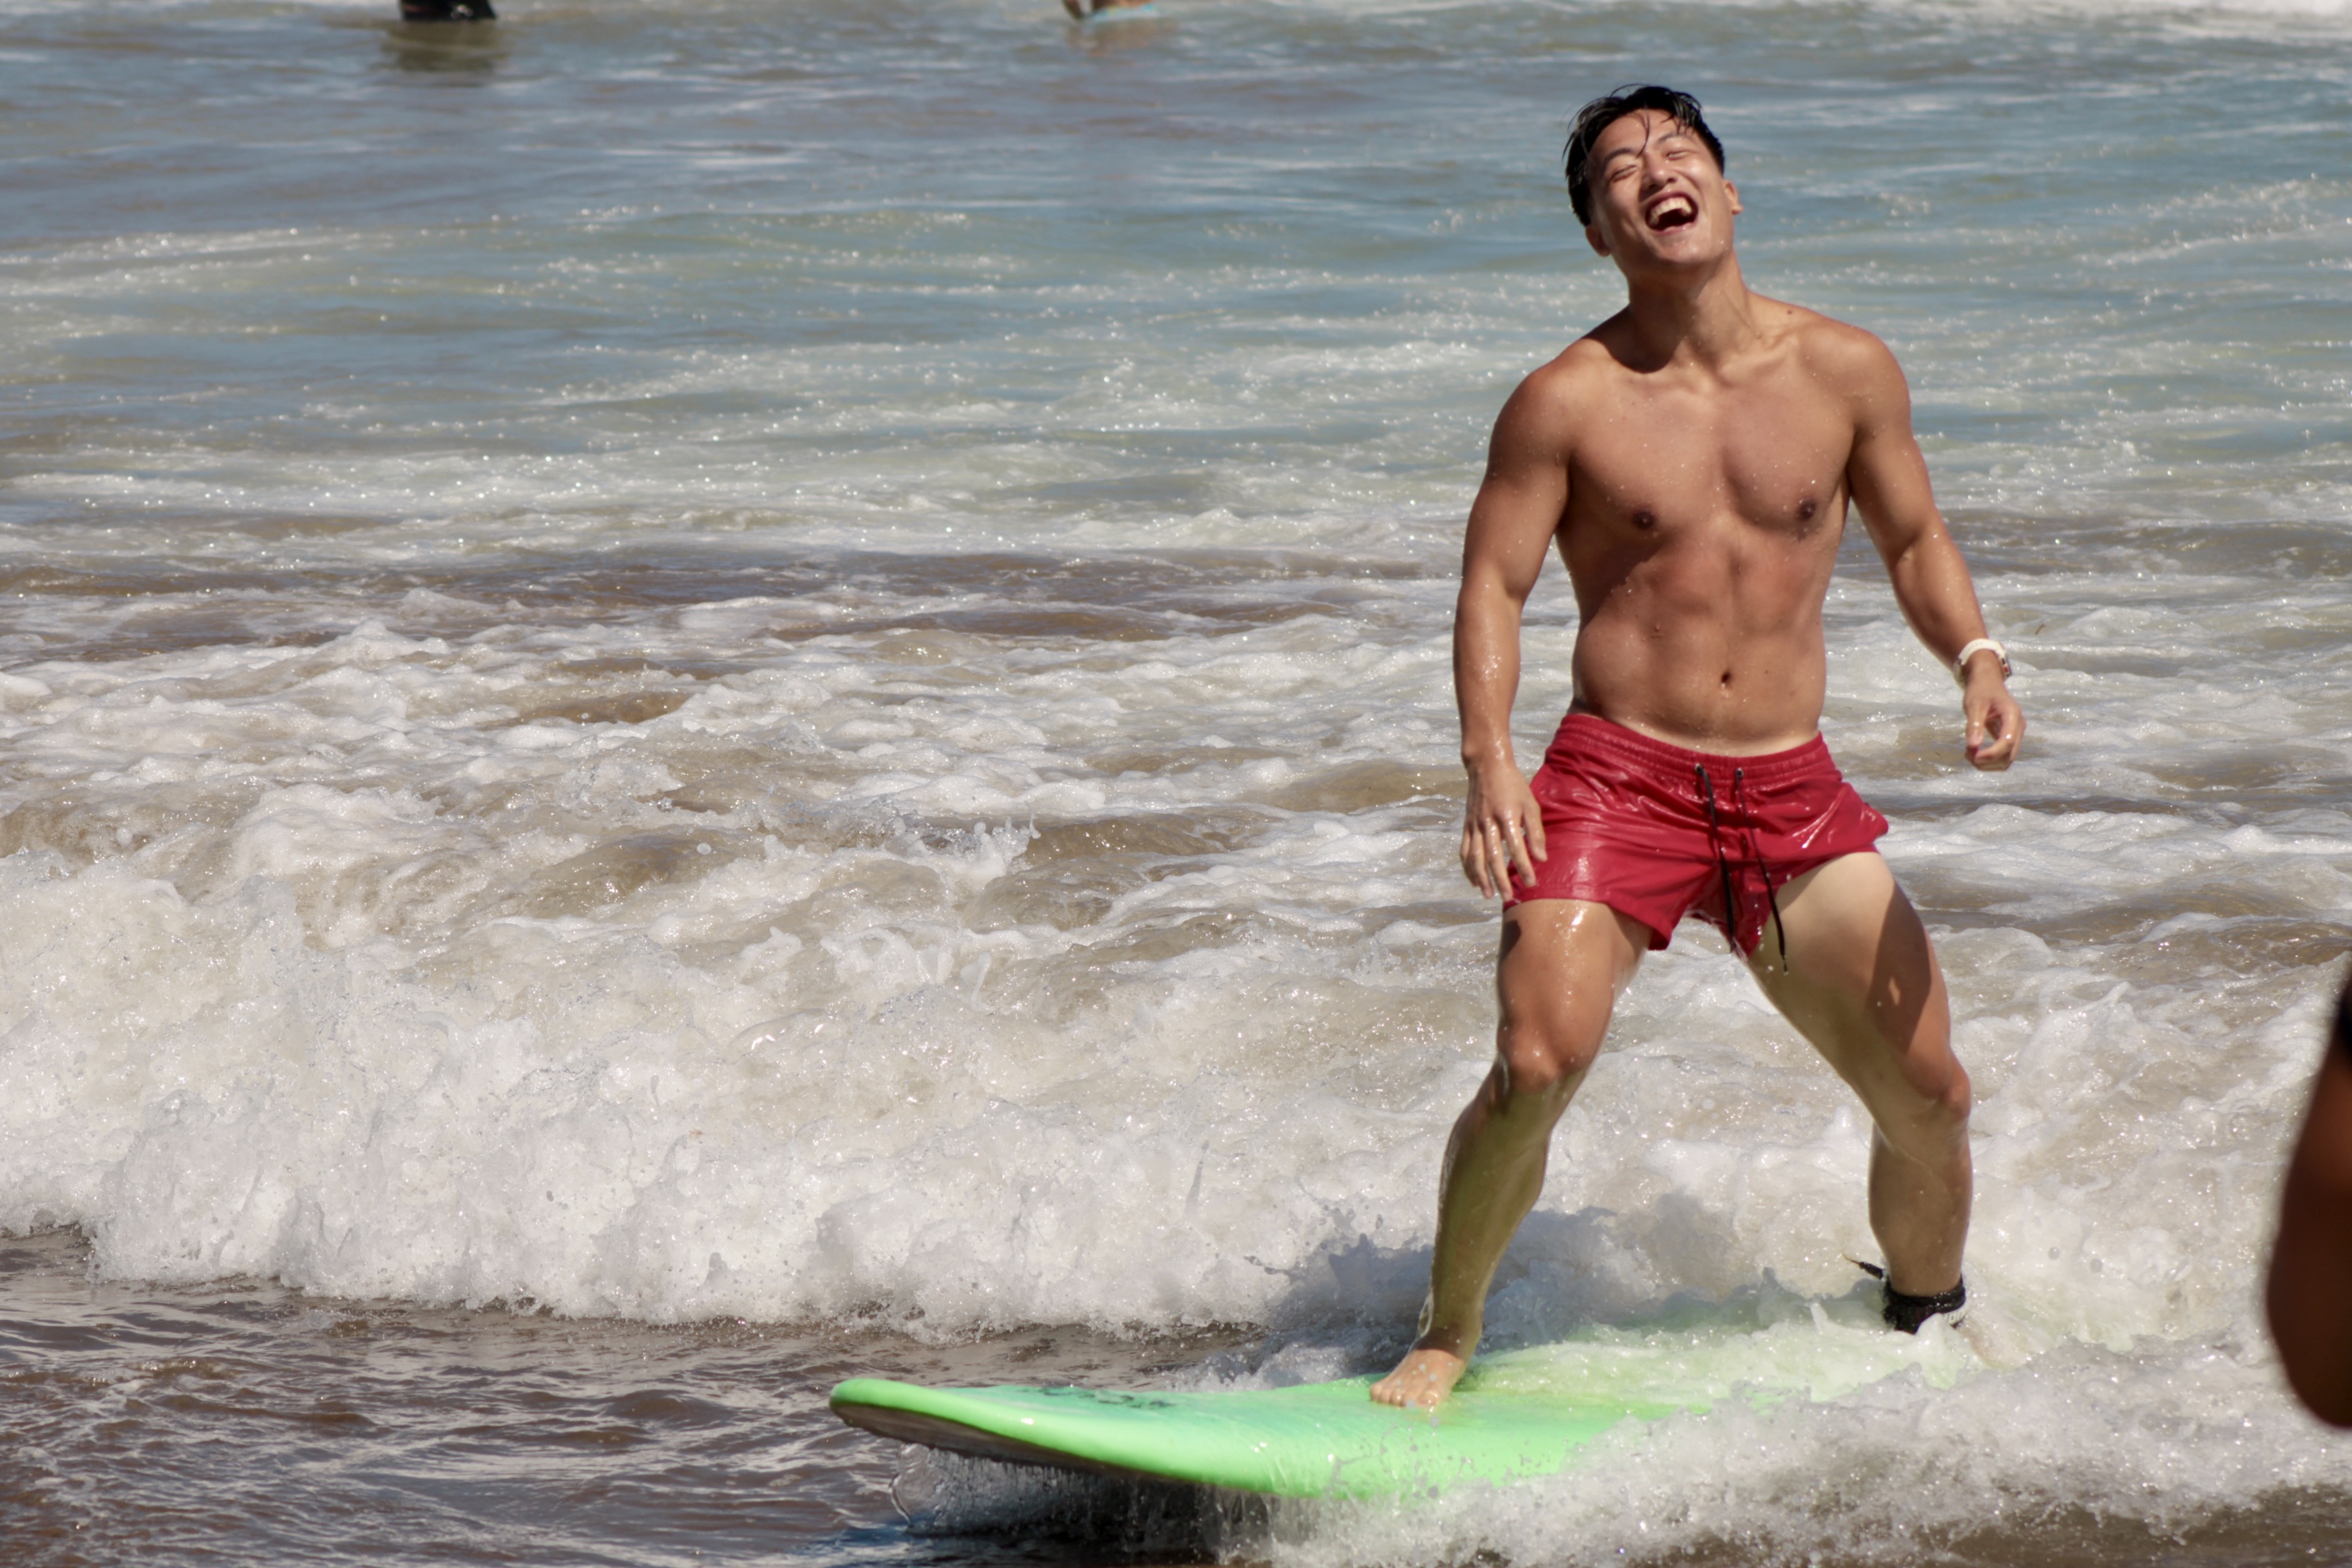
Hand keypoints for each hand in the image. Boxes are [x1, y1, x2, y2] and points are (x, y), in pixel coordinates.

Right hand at [1459, 760, 1546, 896]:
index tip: (1530, 883)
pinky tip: (1474, 880)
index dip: (1523, 867)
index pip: (1516, 848)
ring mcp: (1474, 825)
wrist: (1487, 766)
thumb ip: (1536, 832)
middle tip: (1509, 897)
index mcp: (1507, 816)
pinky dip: (1467, 867)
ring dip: (1482, 878)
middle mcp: (1488, 823)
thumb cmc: (1513, 785)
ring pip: (1475, 857)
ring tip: (1488, 895)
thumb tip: (1541, 858)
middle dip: (1501, 879)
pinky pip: (1464, 850)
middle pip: (1493, 857)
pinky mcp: (1466, 826)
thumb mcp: (1530, 804)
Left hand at [1961, 658, 2022, 770]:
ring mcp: (2016, 734)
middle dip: (1987, 761)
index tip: (1971, 753)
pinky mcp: (2010, 738)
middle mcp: (2018, 727)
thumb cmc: (1980, 690)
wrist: (1988, 682)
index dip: (1990, 754)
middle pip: (2009, 755)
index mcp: (2012, 716)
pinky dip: (1990, 761)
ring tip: (1969, 753)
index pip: (2007, 742)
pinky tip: (1975, 752)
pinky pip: (2003, 757)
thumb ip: (1974, 724)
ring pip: (2007, 760)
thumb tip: (1973, 746)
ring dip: (1988, 764)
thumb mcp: (1974, 704)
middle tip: (1967, 753)